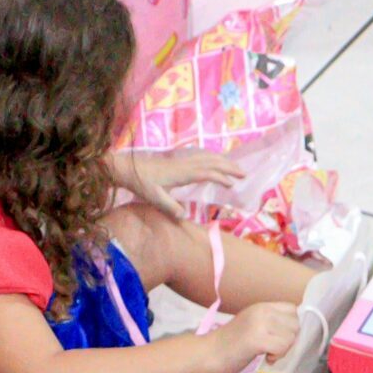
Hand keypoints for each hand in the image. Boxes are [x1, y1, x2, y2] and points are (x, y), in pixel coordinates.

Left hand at [111, 148, 243, 219]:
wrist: (128, 168)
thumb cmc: (141, 184)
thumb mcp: (154, 198)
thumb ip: (169, 207)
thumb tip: (184, 216)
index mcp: (181, 173)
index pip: (206, 173)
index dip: (220, 177)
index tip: (232, 185)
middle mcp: (185, 164)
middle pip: (212, 161)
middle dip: (229, 167)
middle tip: (245, 174)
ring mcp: (182, 160)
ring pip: (208, 156)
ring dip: (224, 161)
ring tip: (236, 168)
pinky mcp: (179, 159)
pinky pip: (201, 155)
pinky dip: (214, 157)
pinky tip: (217, 161)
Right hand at [210, 302, 298, 372]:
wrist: (209, 353)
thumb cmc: (231, 344)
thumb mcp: (253, 323)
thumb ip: (271, 322)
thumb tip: (294, 330)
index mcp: (261, 306)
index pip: (292, 309)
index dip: (290, 326)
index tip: (278, 337)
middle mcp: (262, 311)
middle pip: (295, 324)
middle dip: (288, 339)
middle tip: (273, 348)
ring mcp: (259, 324)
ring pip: (290, 337)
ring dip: (283, 349)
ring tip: (268, 353)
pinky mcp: (257, 339)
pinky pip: (282, 347)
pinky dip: (277, 356)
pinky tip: (266, 358)